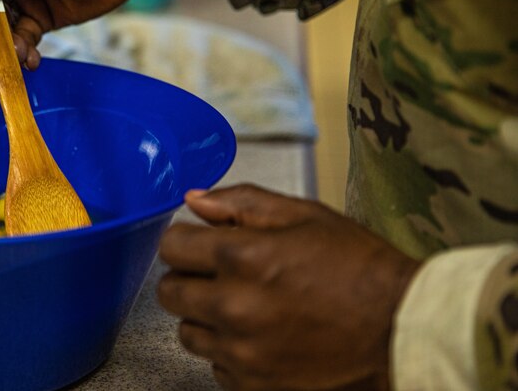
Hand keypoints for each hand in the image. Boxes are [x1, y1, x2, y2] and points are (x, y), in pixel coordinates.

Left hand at [158, 184, 419, 390]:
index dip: (185, 240)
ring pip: (188, 332)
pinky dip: (230, 352)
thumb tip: (194, 200)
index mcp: (242, 257)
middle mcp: (232, 307)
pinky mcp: (254, 386)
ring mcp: (242, 353)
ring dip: (206, 317)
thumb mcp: (304, 216)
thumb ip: (241, 202)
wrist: (403, 331)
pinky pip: (216, 365)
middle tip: (222, 275)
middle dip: (189, 277)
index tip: (201, 243)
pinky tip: (262, 336)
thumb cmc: (359, 268)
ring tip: (246, 306)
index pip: (170, 246)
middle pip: (169, 291)